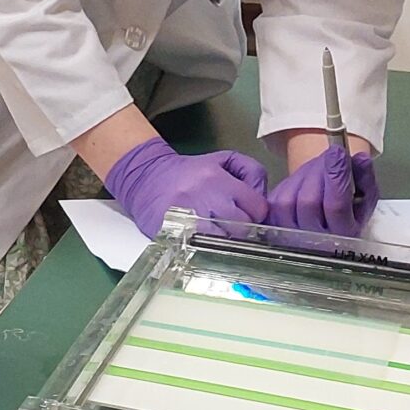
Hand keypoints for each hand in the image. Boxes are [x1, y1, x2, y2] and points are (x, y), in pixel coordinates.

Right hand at [105, 138, 270, 236]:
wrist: (146, 177)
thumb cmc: (189, 171)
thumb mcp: (222, 159)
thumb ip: (250, 170)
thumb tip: (264, 195)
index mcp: (218, 179)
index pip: (257, 207)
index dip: (257, 213)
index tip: (249, 213)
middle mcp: (204, 197)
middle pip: (243, 226)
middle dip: (244, 229)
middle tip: (236, 226)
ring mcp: (188, 217)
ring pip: (225, 241)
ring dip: (227, 241)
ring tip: (221, 235)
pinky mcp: (174, 232)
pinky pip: (202, 249)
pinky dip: (208, 249)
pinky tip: (207, 243)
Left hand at [268, 142, 378, 235]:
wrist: (326, 214)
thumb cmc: (349, 205)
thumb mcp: (366, 192)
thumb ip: (364, 175)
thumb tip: (360, 159)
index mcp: (345, 235)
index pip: (336, 206)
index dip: (336, 177)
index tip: (338, 152)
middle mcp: (316, 241)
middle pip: (308, 201)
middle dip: (319, 173)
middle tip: (329, 158)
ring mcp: (291, 236)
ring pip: (288, 201)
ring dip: (303, 177)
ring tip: (317, 171)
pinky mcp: (274, 225)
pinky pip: (274, 201)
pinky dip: (285, 184)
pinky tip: (296, 179)